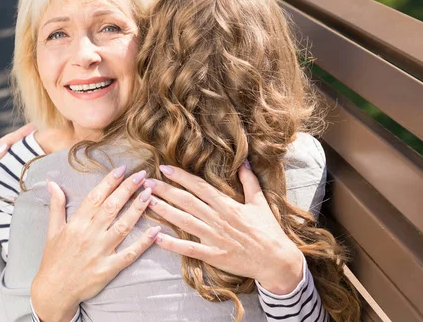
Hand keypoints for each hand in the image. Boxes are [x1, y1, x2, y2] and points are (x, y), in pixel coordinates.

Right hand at [0, 123, 34, 244]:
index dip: (20, 145)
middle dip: (13, 140)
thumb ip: (34, 201)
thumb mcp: (24, 215)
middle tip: (30, 128)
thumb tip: (58, 189)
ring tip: (17, 136)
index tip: (35, 133)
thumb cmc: (8, 240)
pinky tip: (2, 150)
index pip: (9, 160)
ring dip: (2, 145)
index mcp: (0, 188)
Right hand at [31, 168, 161, 321]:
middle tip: (142, 175)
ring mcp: (100, 252)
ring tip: (149, 194)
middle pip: (112, 207)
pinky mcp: (109, 268)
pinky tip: (156, 230)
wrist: (54, 291)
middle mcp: (89, 235)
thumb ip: (56, 205)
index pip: (95, 197)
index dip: (109, 181)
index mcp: (76, 224)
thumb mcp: (52, 230)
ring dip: (137, 209)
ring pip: (123, 226)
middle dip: (128, 189)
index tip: (122, 169)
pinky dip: (143, 242)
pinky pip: (130, 254)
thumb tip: (52, 183)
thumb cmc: (54, 259)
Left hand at [147, 163, 303, 294]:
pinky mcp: (213, 255)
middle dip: (165, 190)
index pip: (199, 187)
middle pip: (186, 201)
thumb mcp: (260, 201)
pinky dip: (172, 244)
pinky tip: (156, 237)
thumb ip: (249, 180)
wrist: (277, 260)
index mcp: (228, 205)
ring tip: (146, 202)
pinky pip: (189, 249)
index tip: (164, 168)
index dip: (181, 177)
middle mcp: (218, 219)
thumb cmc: (268, 230)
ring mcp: (214, 237)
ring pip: (184, 221)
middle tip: (146, 182)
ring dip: (164, 211)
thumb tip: (244, 161)